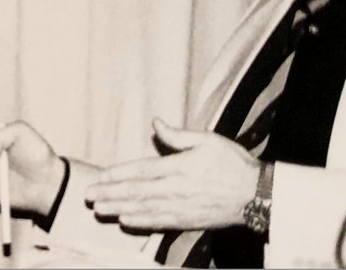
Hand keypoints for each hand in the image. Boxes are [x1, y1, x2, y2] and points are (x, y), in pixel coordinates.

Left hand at [84, 118, 258, 230]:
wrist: (257, 194)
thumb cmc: (233, 164)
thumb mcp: (208, 140)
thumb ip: (178, 135)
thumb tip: (156, 122)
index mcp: (179, 167)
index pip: (141, 170)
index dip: (117, 174)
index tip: (99, 177)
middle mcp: (176, 189)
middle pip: (136, 192)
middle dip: (110, 194)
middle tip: (88, 197)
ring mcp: (181, 207)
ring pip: (143, 209)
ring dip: (119, 209)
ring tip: (99, 210)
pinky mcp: (187, 221)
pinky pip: (159, 223)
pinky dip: (140, 223)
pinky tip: (125, 221)